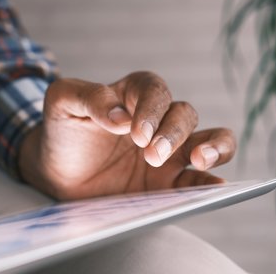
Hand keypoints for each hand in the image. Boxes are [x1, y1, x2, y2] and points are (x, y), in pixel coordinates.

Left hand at [19, 71, 235, 199]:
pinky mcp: (168, 180)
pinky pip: (198, 177)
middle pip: (183, 114)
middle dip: (172, 133)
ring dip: (213, 146)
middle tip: (151, 154)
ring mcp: (166, 150)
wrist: (59, 171)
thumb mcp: (63, 104)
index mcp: (132, 96)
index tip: (135, 133)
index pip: (154, 91)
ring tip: (200, 159)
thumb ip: (89, 97)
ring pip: (208, 138)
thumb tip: (121, 116)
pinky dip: (210, 179)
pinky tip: (215, 185)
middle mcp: (155, 120)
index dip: (151, 109)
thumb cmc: (63, 132)